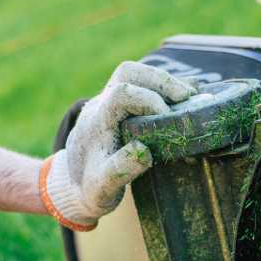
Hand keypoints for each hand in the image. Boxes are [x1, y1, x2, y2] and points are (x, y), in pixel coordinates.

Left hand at [41, 61, 195, 229]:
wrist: (73, 185)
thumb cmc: (90, 188)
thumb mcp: (102, 187)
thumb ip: (120, 170)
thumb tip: (144, 151)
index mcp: (97, 122)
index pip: (122, 94)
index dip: (149, 100)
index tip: (168, 117)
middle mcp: (100, 105)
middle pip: (128, 72)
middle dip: (159, 80)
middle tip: (186, 97)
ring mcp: (108, 102)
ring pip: (133, 74)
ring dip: (162, 81)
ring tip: (188, 97)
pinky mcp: (117, 106)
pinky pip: (139, 84)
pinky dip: (162, 88)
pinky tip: (182, 100)